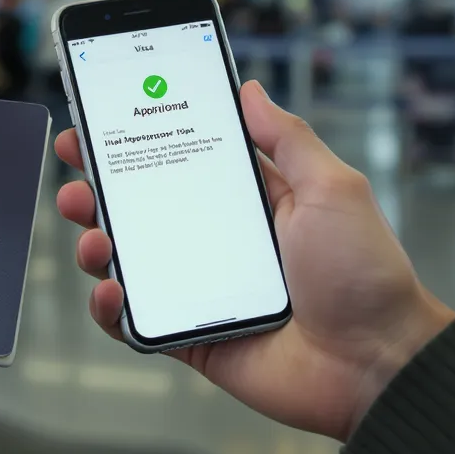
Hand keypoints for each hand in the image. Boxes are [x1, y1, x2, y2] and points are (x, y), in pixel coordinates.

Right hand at [56, 81, 454, 440]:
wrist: (378, 364)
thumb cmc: (366, 275)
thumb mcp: (333, 189)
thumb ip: (288, 138)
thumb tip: (249, 89)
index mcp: (252, 202)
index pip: (183, 161)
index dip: (142, 140)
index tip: (103, 118)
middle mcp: (221, 242)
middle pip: (144, 207)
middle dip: (101, 186)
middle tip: (76, 170)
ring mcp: (202, 290)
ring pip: (132, 260)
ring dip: (97, 242)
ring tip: (92, 234)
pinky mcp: (193, 337)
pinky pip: (138, 322)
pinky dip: (113, 308)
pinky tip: (113, 291)